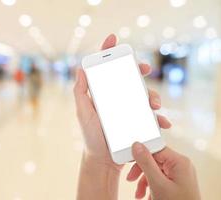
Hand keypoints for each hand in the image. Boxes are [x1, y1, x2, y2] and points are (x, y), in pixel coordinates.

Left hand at [73, 34, 170, 168]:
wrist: (103, 160)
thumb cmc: (91, 136)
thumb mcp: (82, 113)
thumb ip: (80, 93)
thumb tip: (80, 69)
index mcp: (104, 94)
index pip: (106, 70)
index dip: (109, 53)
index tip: (113, 39)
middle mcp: (118, 99)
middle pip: (130, 78)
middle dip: (138, 70)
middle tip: (143, 68)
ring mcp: (130, 110)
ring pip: (145, 94)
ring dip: (153, 95)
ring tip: (154, 104)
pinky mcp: (139, 123)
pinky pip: (152, 116)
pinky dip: (159, 118)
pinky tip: (161, 122)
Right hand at [127, 142, 200, 199]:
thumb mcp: (158, 184)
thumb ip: (146, 163)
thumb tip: (137, 145)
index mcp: (179, 162)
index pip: (155, 148)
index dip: (141, 154)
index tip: (129, 160)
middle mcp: (180, 166)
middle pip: (153, 160)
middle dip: (140, 171)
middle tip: (130, 179)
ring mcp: (178, 174)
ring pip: (153, 170)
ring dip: (143, 181)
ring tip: (139, 193)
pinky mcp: (175, 182)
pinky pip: (158, 178)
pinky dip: (149, 186)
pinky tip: (146, 195)